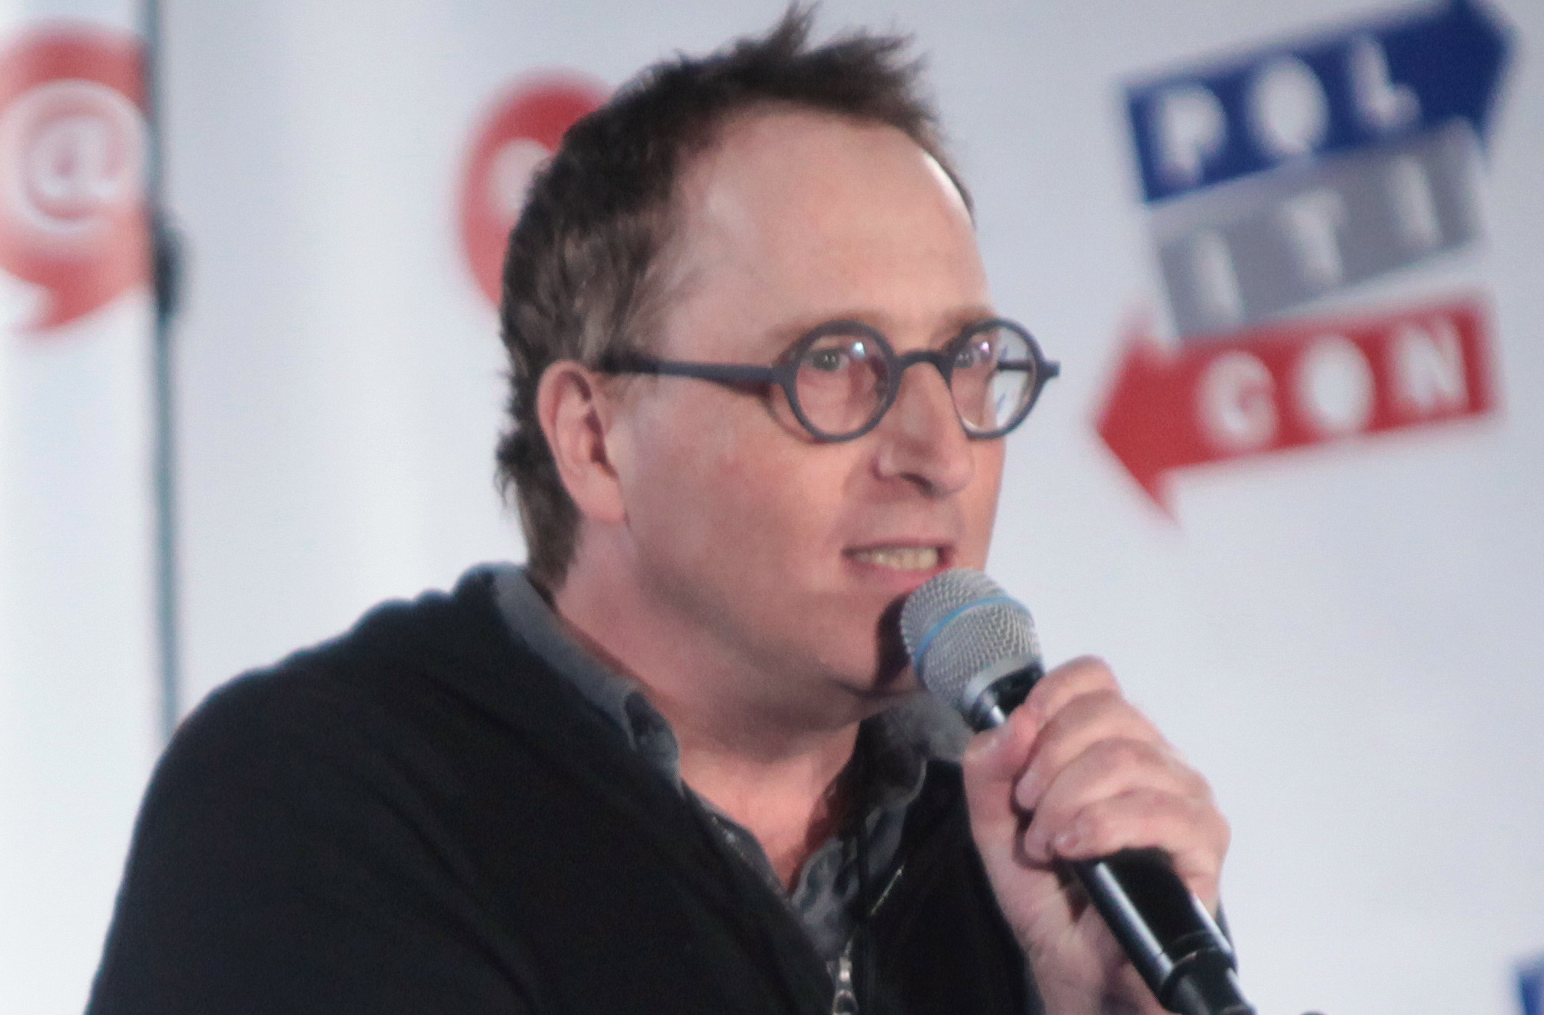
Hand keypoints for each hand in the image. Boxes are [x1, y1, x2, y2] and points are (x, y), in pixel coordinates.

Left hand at [960, 657, 1229, 1014]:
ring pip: (1126, 759)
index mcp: (1109, 743)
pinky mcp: (1203, 843)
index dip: (1051, 697)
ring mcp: (1185, 797)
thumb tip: (1013, 723)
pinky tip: (1075, 849)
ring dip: (1068, 800)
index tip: (1021, 742)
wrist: (1079, 966)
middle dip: (1048, 759)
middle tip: (1029, 809)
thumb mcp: (995, 825)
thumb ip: (989, 770)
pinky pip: (1158, 811)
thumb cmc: (1050, 893)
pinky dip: (1102, 826)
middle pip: (1106, 712)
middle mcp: (1155, 760)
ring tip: (1048, 843)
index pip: (1094, 678)